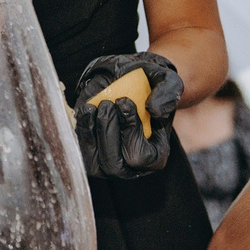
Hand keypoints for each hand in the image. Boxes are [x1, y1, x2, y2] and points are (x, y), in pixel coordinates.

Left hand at [67, 52, 182, 179]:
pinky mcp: (91, 157)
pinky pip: (81, 153)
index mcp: (156, 156)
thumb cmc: (151, 85)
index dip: (131, 131)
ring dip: (91, 134)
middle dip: (108, 132)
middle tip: (107, 104)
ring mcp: (109, 164)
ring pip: (95, 164)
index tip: (124, 102)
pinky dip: (81, 132)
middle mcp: (132, 167)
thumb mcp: (168, 81)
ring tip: (94, 107)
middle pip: (115, 165)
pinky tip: (86, 111)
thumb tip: (154, 111)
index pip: (141, 157)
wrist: (129, 82)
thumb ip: (168, 94)